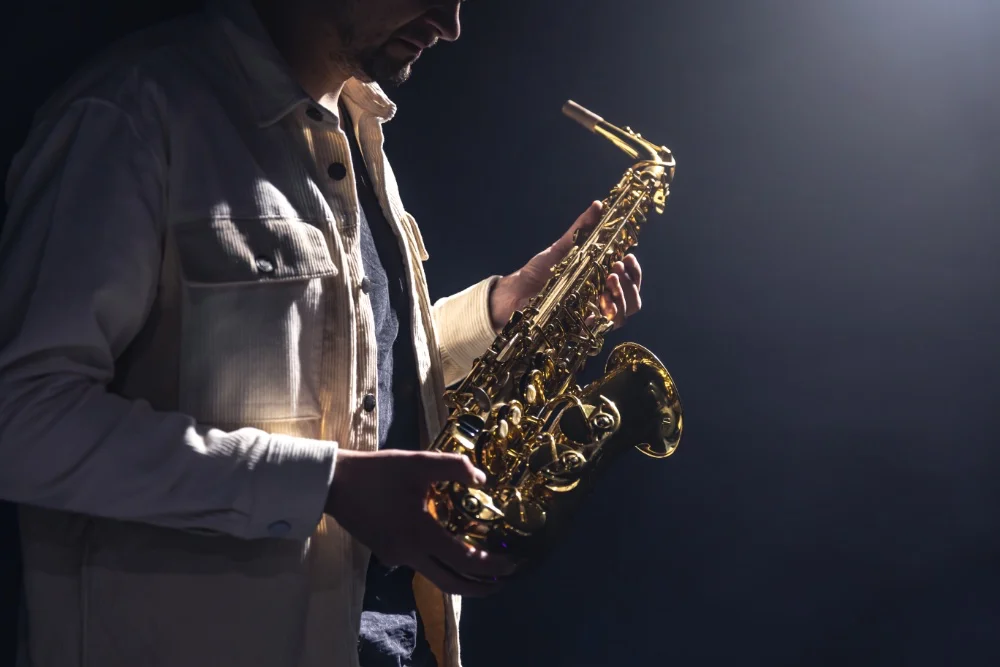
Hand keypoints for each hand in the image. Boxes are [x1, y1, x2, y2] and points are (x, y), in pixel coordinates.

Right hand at [325, 449, 515, 596]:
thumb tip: (482, 479)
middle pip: (451, 584)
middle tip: (504, 581)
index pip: (465, 561)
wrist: (336, 483)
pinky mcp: (387, 554)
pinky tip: (450, 552)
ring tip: (483, 572)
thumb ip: (454, 467)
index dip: (491, 565)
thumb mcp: (419, 462)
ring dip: (461, 579)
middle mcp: (410, 554)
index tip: (511, 563)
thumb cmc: (379, 472)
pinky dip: (441, 567)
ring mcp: (397, 557)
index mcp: (421, 534)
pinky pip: (420, 566)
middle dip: (480, 588)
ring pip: (435, 579)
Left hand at [489, 201, 642, 330]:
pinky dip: (608, 313)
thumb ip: (581, 229)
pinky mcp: (581, 329)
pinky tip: (602, 299)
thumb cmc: (537, 273)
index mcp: (600, 283)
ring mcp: (592, 317)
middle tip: (617, 266)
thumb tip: (598, 205)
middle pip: (633, 300)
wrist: (513, 293)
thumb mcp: (561, 248)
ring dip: (623, 296)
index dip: (634, 271)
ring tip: (610, 278)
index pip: (628, 281)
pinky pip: (604, 327)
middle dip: (631, 282)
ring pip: (623, 315)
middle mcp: (600, 302)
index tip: (628, 256)